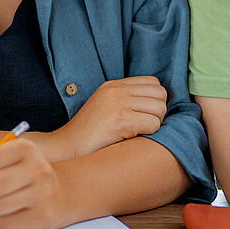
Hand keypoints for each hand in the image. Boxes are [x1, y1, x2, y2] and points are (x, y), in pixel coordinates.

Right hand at [44, 76, 165, 159]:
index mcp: (113, 85)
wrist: (68, 146)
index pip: (153, 82)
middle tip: (144, 125)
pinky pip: (154, 124)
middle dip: (158, 111)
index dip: (154, 100)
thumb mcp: (105, 106)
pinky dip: (149, 134)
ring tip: (138, 132)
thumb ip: (126, 99)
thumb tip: (158, 104)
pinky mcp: (121, 120)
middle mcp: (116, 90)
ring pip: (160, 109)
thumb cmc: (89, 133)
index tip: (144, 114)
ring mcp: (118, 103)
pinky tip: (132, 138)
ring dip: (155, 124)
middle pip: (160, 94)